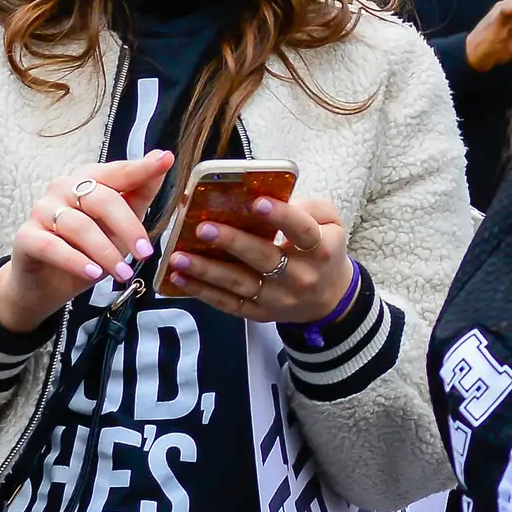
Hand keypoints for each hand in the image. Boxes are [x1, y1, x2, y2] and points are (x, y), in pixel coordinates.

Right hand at [0, 151, 170, 330]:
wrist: (47, 284)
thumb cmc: (88, 248)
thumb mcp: (120, 223)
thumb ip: (140, 192)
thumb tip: (164, 158)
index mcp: (88, 179)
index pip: (118, 171)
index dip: (141, 168)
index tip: (165, 161)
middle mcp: (63, 188)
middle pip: (101, 200)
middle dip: (128, 228)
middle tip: (145, 254)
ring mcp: (41, 210)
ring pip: (79, 226)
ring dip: (105, 253)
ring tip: (123, 274)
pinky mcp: (26, 236)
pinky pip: (52, 246)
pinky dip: (76, 261)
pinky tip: (93, 274)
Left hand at [173, 190, 357, 327]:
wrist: (329, 298)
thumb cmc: (324, 250)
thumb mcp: (332, 222)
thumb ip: (310, 206)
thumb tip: (271, 197)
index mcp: (320, 249)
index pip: (302, 230)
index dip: (281, 216)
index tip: (257, 202)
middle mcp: (299, 276)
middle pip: (264, 258)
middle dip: (232, 242)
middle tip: (203, 227)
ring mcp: (277, 298)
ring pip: (239, 283)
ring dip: (206, 270)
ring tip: (179, 256)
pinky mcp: (259, 313)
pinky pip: (228, 304)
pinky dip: (202, 292)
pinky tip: (180, 278)